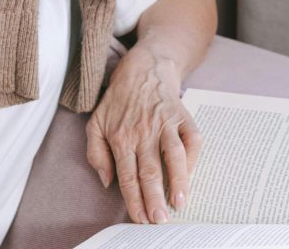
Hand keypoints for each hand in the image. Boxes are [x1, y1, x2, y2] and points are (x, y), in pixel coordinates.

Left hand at [85, 46, 202, 223]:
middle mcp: (142, 131)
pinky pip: (191, 140)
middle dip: (154, 198)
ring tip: (179, 203)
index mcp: (120, 136)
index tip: (139, 219)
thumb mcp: (96, 122)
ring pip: (172, 156)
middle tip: (159, 220)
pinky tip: (191, 176)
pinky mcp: (182, 115)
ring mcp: (164, 122)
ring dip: (177, 181)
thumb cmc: (118, 100)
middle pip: (149, 170)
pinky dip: (193, 159)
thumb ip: (96, 152)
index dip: (133, 199)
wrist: (142, 68)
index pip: (127, 174)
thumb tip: (106, 181)